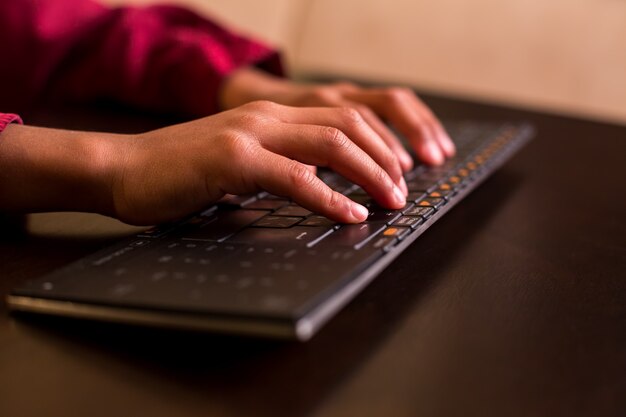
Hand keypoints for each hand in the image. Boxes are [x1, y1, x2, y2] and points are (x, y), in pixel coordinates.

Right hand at [110, 101, 407, 224]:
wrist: (123, 168)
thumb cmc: (179, 172)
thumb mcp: (238, 162)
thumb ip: (276, 167)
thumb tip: (315, 191)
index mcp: (270, 115)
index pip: (342, 118)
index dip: (379, 144)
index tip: (398, 172)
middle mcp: (266, 116)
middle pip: (347, 125)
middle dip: (385, 157)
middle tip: (403, 189)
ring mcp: (250, 134)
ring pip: (330, 144)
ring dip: (370, 173)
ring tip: (390, 200)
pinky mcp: (233, 160)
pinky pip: (295, 177)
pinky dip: (329, 197)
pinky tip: (350, 213)